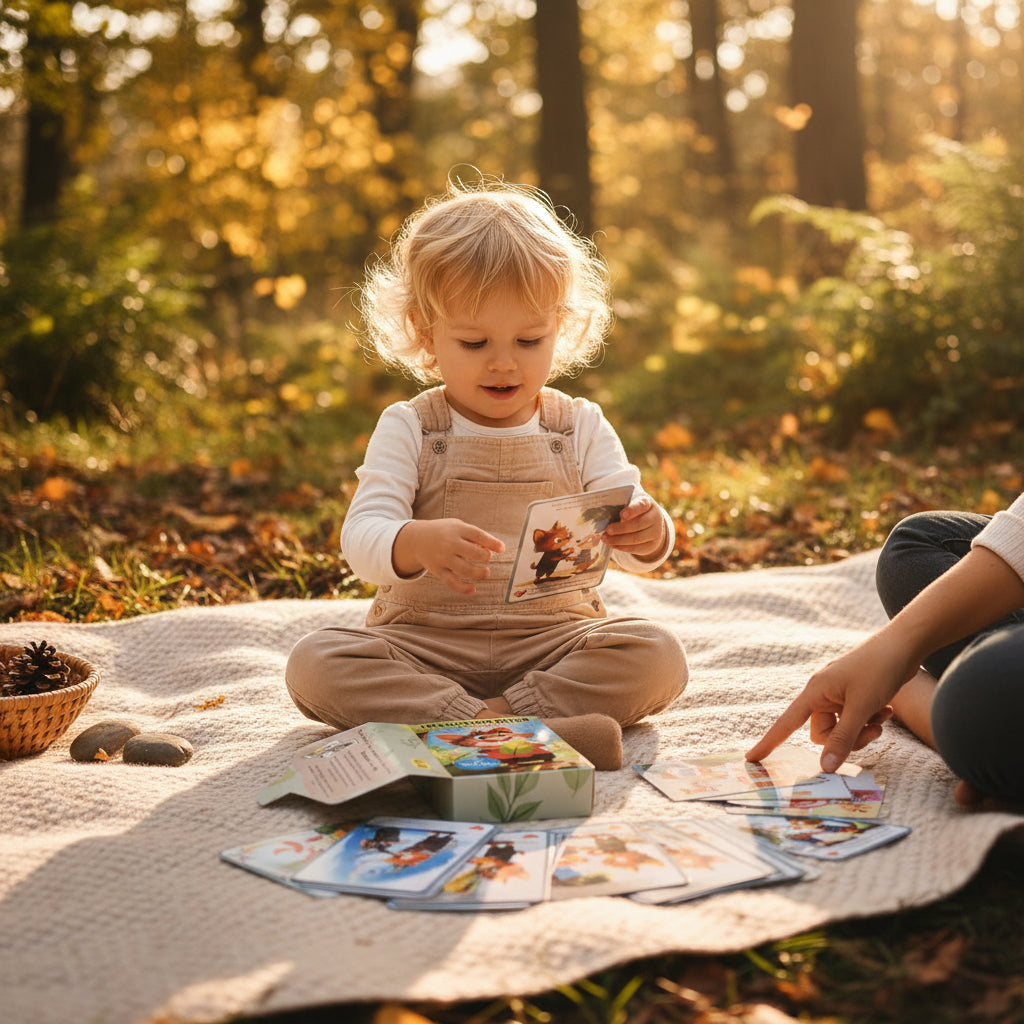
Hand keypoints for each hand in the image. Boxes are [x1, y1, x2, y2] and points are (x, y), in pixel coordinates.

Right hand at [392, 518, 503, 594]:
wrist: (417, 539)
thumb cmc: (444, 532)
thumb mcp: (457, 526)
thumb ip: (474, 536)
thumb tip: (492, 550)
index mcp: (456, 529)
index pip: (478, 535)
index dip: (492, 543)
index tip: (502, 549)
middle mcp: (449, 543)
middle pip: (474, 553)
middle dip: (485, 557)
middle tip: (486, 558)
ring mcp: (443, 558)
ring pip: (465, 570)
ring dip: (479, 573)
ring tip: (485, 573)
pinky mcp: (438, 571)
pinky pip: (452, 582)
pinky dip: (463, 588)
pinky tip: (473, 589)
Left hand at [602, 496, 667, 560]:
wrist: (651, 525)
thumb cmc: (634, 512)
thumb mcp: (630, 506)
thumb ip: (621, 509)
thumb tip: (604, 518)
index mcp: (648, 504)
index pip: (642, 505)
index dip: (632, 510)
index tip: (622, 514)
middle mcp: (655, 517)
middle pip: (638, 524)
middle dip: (621, 528)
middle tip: (608, 530)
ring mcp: (655, 532)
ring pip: (636, 538)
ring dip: (618, 540)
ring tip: (605, 539)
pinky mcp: (652, 545)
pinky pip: (636, 548)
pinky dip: (622, 547)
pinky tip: (612, 545)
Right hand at [744, 632, 913, 771]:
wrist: (902, 645)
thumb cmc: (878, 670)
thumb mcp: (861, 708)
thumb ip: (843, 738)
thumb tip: (824, 768)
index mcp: (815, 693)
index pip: (785, 723)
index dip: (769, 742)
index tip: (752, 759)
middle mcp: (822, 693)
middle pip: (823, 732)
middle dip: (848, 738)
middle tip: (873, 730)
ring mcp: (838, 694)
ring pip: (841, 728)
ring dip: (863, 729)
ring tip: (883, 717)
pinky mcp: (853, 694)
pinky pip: (853, 718)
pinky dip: (870, 719)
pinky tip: (887, 709)